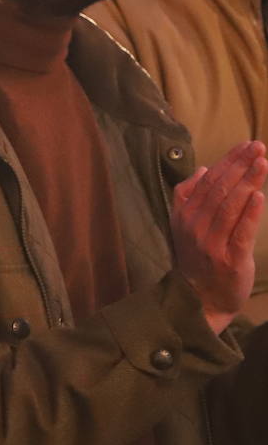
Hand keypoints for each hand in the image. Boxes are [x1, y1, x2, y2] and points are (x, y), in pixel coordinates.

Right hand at [171, 140, 267, 333]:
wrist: (201, 299)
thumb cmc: (197, 258)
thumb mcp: (184, 225)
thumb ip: (188, 196)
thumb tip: (204, 169)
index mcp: (184, 214)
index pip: (207, 181)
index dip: (228, 161)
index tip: (247, 145)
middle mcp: (194, 226)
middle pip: (219, 189)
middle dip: (240, 166)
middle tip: (258, 147)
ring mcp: (210, 243)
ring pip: (230, 206)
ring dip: (247, 182)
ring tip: (262, 163)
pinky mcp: (229, 259)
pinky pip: (240, 232)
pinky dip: (249, 213)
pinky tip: (259, 195)